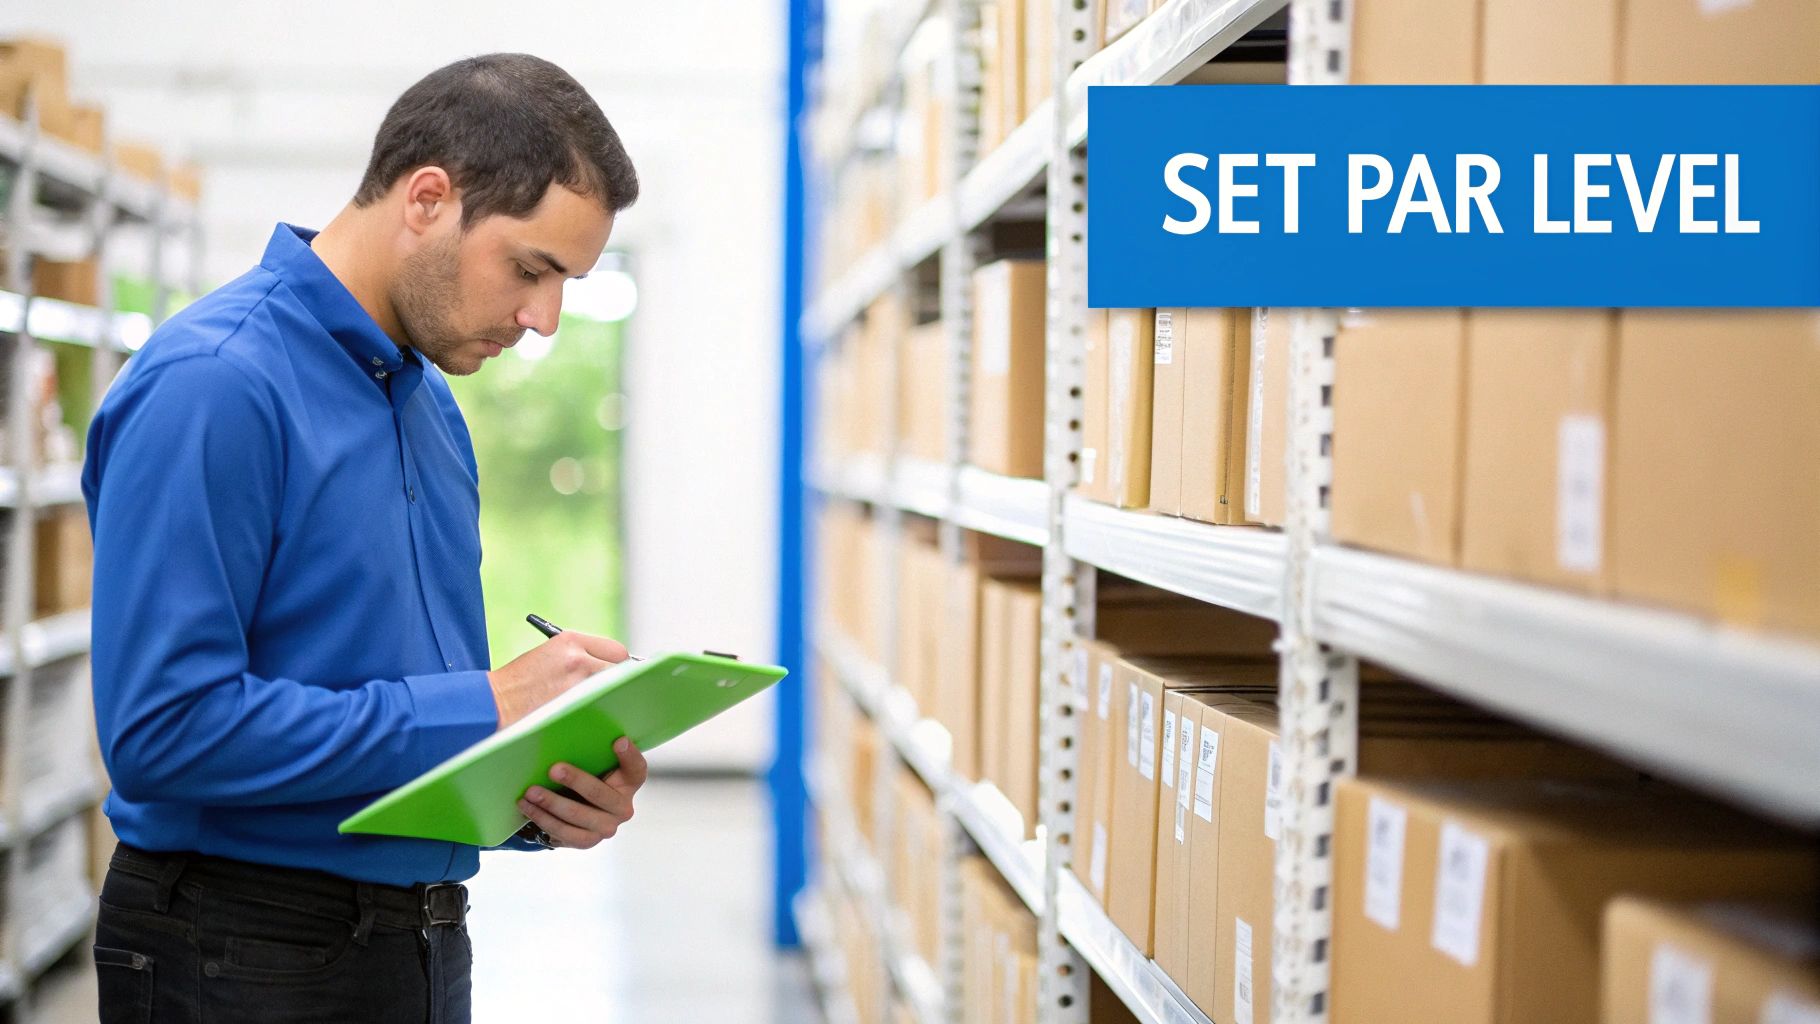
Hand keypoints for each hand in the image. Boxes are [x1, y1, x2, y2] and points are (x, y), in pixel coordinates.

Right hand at [487, 631, 629, 728]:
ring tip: (604, 711)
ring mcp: (579, 684)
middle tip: (615, 696)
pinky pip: (604, 712)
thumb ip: (578, 658)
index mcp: (570, 641)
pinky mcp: (576, 709)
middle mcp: (579, 658)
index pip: (615, 651)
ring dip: (614, 700)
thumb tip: (609, 671)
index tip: (616, 677)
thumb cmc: (516, 684)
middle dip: (620, 683)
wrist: (489, 705)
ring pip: (615, 692)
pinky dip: (603, 717)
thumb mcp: (546, 657)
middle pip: (622, 670)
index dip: (618, 666)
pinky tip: (595, 723)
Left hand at [516, 739, 647, 849]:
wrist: (572, 811)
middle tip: (553, 769)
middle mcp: (623, 808)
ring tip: (530, 792)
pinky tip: (527, 807)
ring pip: (580, 817)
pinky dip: (544, 819)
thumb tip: (554, 718)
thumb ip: (585, 748)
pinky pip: (564, 833)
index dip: (630, 757)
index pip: (637, 770)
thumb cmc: (582, 777)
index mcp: (628, 783)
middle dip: (577, 781)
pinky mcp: (587, 841)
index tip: (618, 741)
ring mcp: (606, 827)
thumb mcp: (589, 763)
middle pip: (603, 796)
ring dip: (552, 804)